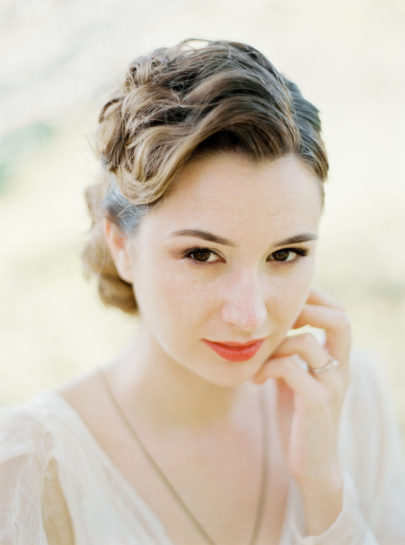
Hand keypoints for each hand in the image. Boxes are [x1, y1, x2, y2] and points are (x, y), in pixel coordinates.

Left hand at [251, 288, 350, 483]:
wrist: (312, 467)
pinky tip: (256, 381)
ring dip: (274, 346)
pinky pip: (289, 368)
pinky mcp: (316, 402)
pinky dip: (266, 367)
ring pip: (305, 342)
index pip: (340, 316)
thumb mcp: (297, 382)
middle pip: (340, 320)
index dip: (317, 299)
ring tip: (258, 362)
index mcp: (338, 362)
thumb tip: (268, 332)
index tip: (288, 300)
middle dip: (306, 309)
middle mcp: (341, 369)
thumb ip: (290, 357)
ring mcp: (331, 385)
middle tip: (277, 320)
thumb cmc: (299, 420)